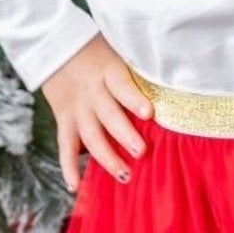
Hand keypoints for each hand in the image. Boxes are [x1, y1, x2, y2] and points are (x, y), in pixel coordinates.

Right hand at [40, 34, 154, 190]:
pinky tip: (76, 186)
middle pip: (108, 115)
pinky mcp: (64, 119)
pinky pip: (65, 146)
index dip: (133, 99)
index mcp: (109, 71)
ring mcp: (77, 108)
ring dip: (106, 157)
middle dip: (124, 134)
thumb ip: (140, 72)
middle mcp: (92, 91)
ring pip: (90, 135)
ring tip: (125, 175)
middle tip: (141, 152)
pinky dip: (68, 167)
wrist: (57, 46)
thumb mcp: (120, 53)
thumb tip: (176, 90)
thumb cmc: (100, 52)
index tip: (149, 113)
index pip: (121, 85)